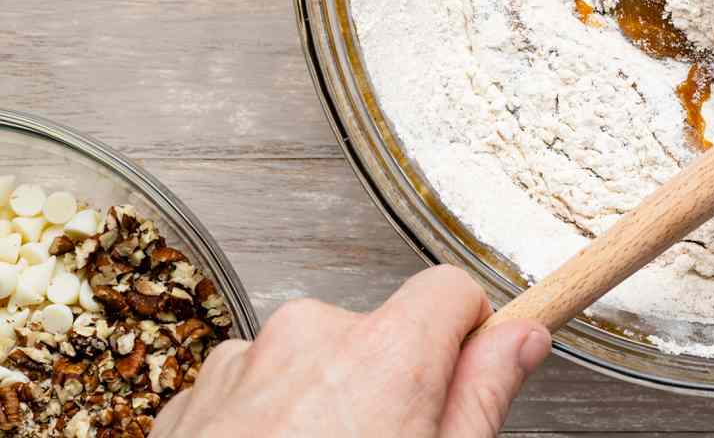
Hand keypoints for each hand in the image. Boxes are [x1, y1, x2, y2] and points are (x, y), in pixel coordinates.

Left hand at [152, 265, 549, 436]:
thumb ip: (483, 397)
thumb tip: (519, 341)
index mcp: (383, 352)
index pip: (448, 290)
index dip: (464, 335)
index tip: (462, 377)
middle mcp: (308, 338)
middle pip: (377, 332)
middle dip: (387, 385)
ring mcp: (241, 366)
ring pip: (311, 364)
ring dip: (321, 407)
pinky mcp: (193, 401)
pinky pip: (252, 390)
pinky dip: (266, 426)